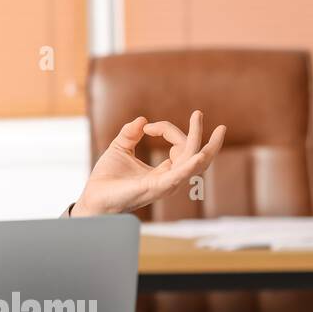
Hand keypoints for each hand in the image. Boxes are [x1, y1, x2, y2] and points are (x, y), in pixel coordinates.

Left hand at [72, 110, 225, 215]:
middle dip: (201, 135)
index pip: (179, 145)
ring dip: (205, 145)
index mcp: (164, 171)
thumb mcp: (119, 148)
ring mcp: (166, 184)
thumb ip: (130, 134)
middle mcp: (170, 178)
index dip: (166, 129)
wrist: (93, 197)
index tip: (147, 127)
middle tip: (199, 114)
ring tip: (219, 130)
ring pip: (195, 163)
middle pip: (195, 155)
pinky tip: (200, 154)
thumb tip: (143, 120)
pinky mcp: (157, 188)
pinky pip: (179, 176)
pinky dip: (190, 165)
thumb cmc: (106, 178)